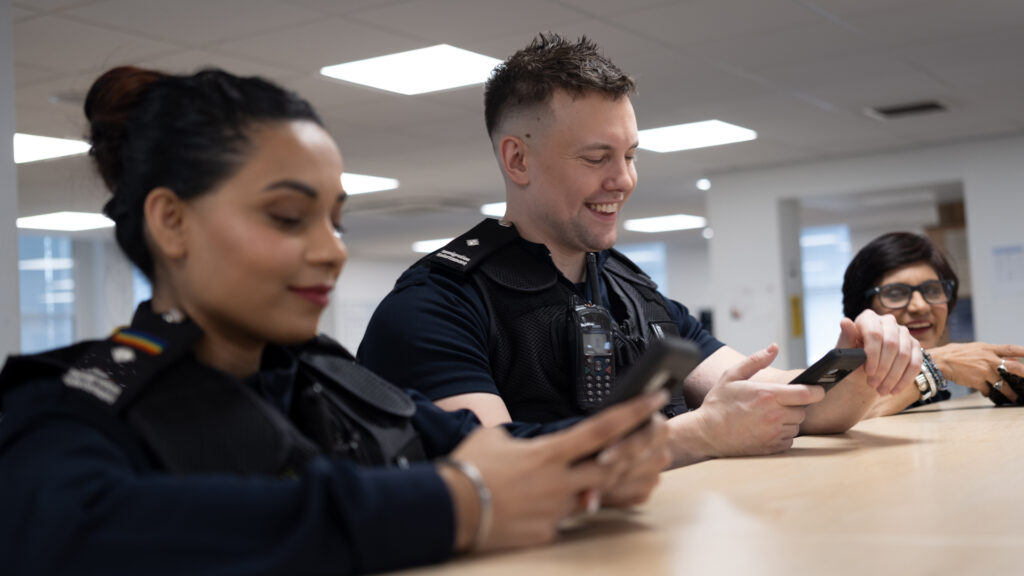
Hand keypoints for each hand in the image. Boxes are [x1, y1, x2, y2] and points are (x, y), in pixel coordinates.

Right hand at [445, 390, 666, 551]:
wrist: (450, 509)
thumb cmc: (468, 469)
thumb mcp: (493, 437)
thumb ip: (519, 437)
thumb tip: (521, 440)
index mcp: (549, 452)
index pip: (602, 429)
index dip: (633, 412)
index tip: (655, 399)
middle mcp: (559, 481)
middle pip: (614, 466)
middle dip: (638, 452)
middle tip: (653, 440)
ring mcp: (556, 509)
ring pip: (595, 495)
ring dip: (606, 483)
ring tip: (610, 472)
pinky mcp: (547, 532)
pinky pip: (566, 520)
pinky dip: (565, 510)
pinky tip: (550, 505)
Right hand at [693, 344, 824, 456]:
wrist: (706, 433)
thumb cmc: (719, 403)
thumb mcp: (732, 376)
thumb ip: (756, 360)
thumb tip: (774, 347)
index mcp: (767, 395)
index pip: (806, 394)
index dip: (817, 391)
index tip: (818, 389)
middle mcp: (773, 416)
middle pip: (802, 410)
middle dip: (794, 406)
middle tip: (776, 403)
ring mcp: (773, 434)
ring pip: (796, 425)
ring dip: (787, 420)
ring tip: (767, 416)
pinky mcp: (772, 448)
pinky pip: (788, 439)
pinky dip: (781, 434)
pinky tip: (765, 429)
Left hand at [838, 311, 921, 395]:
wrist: (863, 372)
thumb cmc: (852, 359)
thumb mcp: (844, 351)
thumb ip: (845, 338)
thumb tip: (845, 321)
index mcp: (868, 318)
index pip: (874, 333)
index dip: (873, 354)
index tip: (868, 371)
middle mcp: (888, 321)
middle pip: (891, 344)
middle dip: (883, 368)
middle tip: (873, 384)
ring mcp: (903, 333)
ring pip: (904, 355)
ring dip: (893, 376)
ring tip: (881, 390)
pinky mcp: (914, 346)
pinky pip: (915, 364)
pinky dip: (904, 379)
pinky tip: (894, 390)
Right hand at [931, 343, 1023, 395]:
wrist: (940, 361)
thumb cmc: (956, 353)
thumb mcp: (975, 348)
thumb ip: (991, 353)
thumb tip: (1007, 360)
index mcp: (988, 349)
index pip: (1011, 349)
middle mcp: (989, 360)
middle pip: (1014, 367)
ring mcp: (984, 372)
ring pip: (1003, 384)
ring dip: (1010, 392)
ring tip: (1013, 397)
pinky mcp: (977, 382)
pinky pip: (988, 390)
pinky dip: (989, 392)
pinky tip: (988, 392)